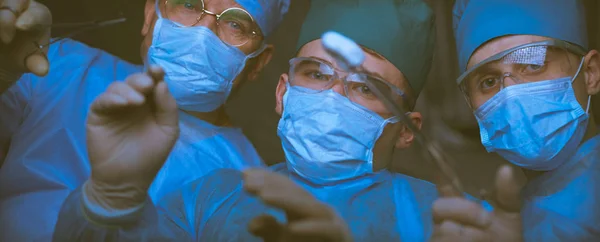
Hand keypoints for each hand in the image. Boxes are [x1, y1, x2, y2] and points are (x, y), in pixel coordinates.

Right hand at [0, 0, 50, 75]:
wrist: (5, 55)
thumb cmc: (23, 54)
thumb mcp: (30, 61)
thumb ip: (36, 63)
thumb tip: (42, 71)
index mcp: (38, 16)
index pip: (38, 13)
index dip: (30, 18)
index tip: (20, 27)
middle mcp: (22, 4)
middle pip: (14, 1)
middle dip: (7, 16)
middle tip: (5, 37)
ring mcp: (3, 4)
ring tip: (0, 38)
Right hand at [85, 66, 178, 210]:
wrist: (127, 180)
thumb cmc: (149, 156)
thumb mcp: (168, 131)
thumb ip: (168, 108)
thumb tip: (162, 84)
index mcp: (151, 103)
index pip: (153, 82)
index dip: (155, 73)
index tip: (158, 70)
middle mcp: (132, 101)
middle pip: (134, 80)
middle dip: (141, 79)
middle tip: (148, 84)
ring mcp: (114, 107)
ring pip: (117, 86)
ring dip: (128, 89)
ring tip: (137, 101)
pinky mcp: (98, 114)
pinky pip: (102, 100)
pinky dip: (112, 98)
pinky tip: (123, 103)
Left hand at [243, 169, 352, 241]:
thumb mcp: (283, 240)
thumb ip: (270, 230)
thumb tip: (252, 222)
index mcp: (303, 207)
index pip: (285, 187)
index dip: (266, 177)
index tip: (244, 173)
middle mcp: (317, 209)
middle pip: (295, 192)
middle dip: (272, 185)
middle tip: (248, 181)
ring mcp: (331, 220)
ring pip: (309, 207)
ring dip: (287, 200)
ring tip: (263, 196)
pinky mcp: (340, 234)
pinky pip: (327, 229)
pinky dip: (311, 228)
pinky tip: (292, 228)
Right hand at [431, 165, 523, 241]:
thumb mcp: (509, 218)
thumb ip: (506, 196)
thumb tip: (505, 168)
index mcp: (461, 207)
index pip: (445, 185)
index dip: (436, 168)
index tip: (431, 147)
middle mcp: (445, 219)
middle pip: (439, 206)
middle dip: (465, 211)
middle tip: (486, 221)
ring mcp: (437, 235)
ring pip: (445, 228)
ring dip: (470, 235)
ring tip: (484, 240)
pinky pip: (442, 239)